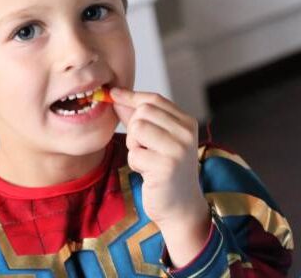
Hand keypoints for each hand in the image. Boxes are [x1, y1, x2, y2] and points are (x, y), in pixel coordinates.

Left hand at [110, 87, 209, 236]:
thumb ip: (139, 118)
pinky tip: (147, 173)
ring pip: (138, 128)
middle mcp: (186, 132)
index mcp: (187, 122)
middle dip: (134, 129)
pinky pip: (135, 154)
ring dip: (134, 146)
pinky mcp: (166, 166)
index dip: (131, 96)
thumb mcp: (157, 140)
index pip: (154, 99)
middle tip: (143, 148)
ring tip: (146, 159)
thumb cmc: (166, 172)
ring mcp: (178, 149)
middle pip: (143, 112)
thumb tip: (116, 96)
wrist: (181, 207)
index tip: (113, 94)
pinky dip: (135, 163)